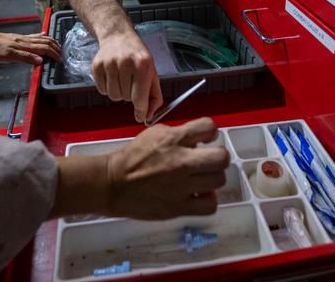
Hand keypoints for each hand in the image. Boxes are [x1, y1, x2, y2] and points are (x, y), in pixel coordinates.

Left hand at [0, 30, 60, 65]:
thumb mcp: (8, 56)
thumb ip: (25, 57)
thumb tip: (41, 61)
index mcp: (25, 46)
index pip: (44, 49)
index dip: (54, 54)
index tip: (60, 61)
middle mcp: (26, 41)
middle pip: (45, 43)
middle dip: (55, 48)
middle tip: (62, 55)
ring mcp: (22, 38)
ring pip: (41, 39)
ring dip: (51, 42)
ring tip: (58, 45)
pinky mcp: (17, 37)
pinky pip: (33, 36)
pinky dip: (42, 36)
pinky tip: (44, 34)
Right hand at [91, 30, 162, 122]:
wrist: (118, 36)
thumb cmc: (137, 56)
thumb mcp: (152, 72)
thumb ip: (154, 96)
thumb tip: (148, 116)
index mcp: (142, 64)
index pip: (140, 96)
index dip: (141, 110)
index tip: (141, 116)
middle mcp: (125, 63)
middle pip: (126, 98)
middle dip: (130, 95)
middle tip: (131, 83)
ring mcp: (109, 63)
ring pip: (113, 96)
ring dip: (119, 93)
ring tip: (122, 80)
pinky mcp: (97, 66)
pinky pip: (102, 91)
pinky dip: (107, 88)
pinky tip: (112, 76)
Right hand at [105, 118, 228, 218]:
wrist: (114, 183)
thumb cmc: (133, 158)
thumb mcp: (155, 133)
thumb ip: (179, 134)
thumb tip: (200, 140)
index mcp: (174, 140)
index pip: (209, 127)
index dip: (210, 133)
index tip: (205, 140)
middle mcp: (181, 162)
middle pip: (221, 158)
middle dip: (217, 157)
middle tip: (207, 161)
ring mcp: (182, 186)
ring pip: (218, 180)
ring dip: (211, 179)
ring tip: (200, 179)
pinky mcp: (179, 207)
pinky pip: (210, 205)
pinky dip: (207, 200)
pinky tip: (197, 195)